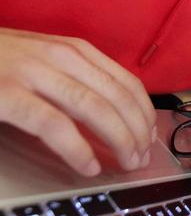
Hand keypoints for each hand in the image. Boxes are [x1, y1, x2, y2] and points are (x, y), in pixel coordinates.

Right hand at [0, 28, 156, 175]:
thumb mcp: (43, 60)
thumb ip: (75, 79)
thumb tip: (112, 113)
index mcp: (72, 49)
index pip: (126, 82)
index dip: (144, 114)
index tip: (150, 138)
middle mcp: (59, 57)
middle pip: (117, 97)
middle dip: (136, 133)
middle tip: (141, 159)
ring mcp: (33, 73)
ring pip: (94, 109)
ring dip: (118, 141)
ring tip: (125, 164)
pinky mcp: (8, 94)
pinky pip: (54, 125)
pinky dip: (76, 149)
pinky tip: (87, 166)